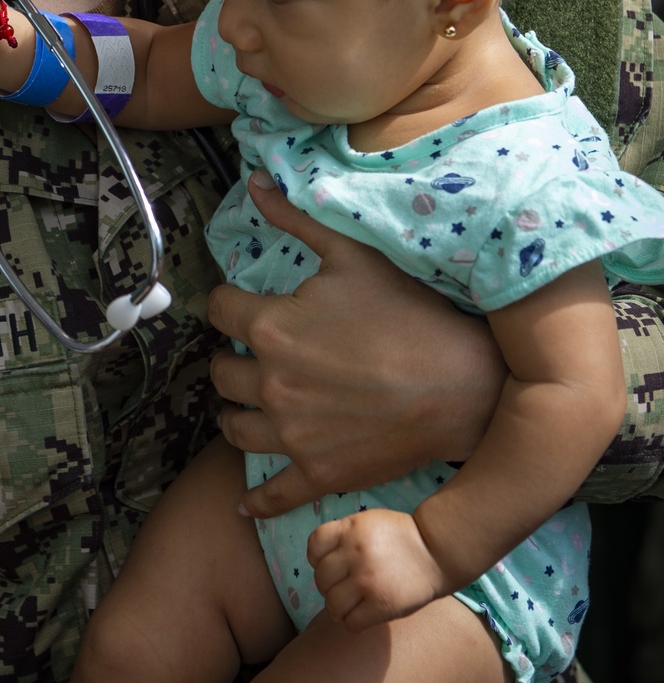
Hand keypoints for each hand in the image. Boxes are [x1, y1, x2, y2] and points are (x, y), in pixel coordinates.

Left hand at [208, 171, 506, 516]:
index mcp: (271, 328)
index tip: (243, 302)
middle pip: (220, 371)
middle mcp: (269, 384)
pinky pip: (270, 493)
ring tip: (258, 399)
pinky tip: (247, 499)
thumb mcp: (353, 254)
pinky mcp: (318, 473)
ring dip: (239, 410)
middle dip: (234, 355)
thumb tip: (254, 183)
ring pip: (233, 426)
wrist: (465, 384)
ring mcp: (291, 435)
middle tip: (259, 349)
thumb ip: (295, 219)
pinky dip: (256, 497)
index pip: (218, 310)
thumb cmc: (410, 312)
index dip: (229, 302)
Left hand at [308, 508, 446, 630]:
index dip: (317, 559)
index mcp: (350, 528)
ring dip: (338, 608)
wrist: (435, 552)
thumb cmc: (399, 537)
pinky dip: (351, 623)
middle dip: (328, 586)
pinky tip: (361, 616)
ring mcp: (367, 580)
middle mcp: (355, 552)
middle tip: (344, 588)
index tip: (330, 565)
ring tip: (350, 605)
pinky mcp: (381, 605)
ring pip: (332, 604)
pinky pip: (350, 623)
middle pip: (321, 578)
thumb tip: (319, 561)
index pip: (314, 546)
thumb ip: (344, 535)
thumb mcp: (368, 522)